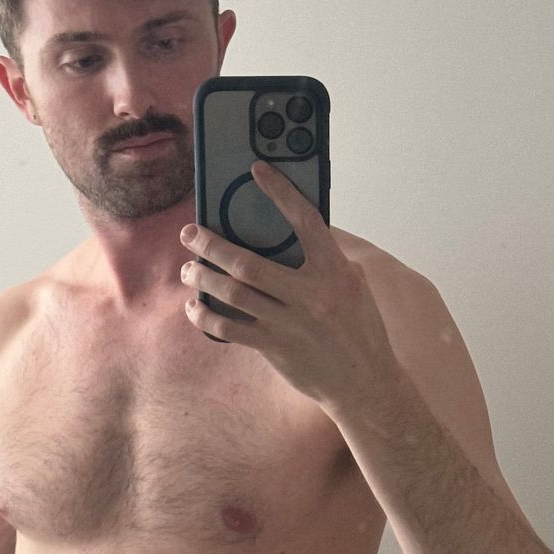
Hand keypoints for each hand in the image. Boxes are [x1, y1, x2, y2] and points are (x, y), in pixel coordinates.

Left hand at [179, 159, 399, 410]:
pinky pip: (229, 329)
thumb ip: (325, 257)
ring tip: (189, 268)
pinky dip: (206, 316)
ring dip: (202, 278)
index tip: (257, 170)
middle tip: (190, 233)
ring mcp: (290, 323)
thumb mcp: (352, 284)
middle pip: (247, 263)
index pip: (305, 220)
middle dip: (211, 244)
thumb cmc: (358, 328)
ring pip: (232, 294)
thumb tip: (289, 231)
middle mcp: (311, 295)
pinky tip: (196, 307)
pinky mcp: (275, 348)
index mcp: (335, 271)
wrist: (364, 382)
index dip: (280, 192)